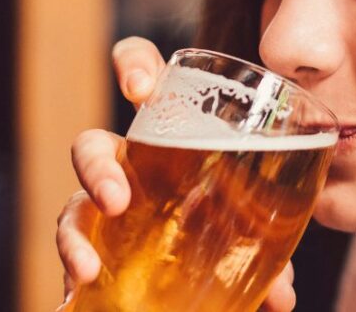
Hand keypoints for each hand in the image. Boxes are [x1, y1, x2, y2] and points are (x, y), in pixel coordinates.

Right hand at [56, 37, 296, 310]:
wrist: (215, 268)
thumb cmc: (237, 217)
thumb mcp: (258, 220)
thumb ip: (271, 247)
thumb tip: (283, 297)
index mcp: (168, 131)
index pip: (140, 72)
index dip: (132, 66)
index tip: (139, 90)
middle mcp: (129, 166)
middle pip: (91, 147)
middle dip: (96, 167)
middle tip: (117, 199)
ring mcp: (107, 212)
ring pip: (73, 210)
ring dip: (72, 237)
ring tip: (87, 268)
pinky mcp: (99, 255)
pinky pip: (75, 264)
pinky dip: (74, 284)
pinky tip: (75, 299)